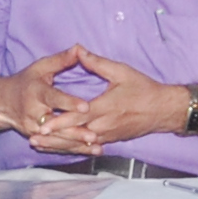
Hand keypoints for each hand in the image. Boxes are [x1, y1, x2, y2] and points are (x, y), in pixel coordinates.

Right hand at [0, 48, 92, 148]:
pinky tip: (90, 151)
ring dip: (77, 144)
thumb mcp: (41, 67)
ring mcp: (33, 129)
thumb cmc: (25, 82)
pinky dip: (73, 150)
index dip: (69, 103)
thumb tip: (79, 48)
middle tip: (94, 134)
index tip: (85, 106)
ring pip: (58, 139)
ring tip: (97, 146)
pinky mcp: (36, 138)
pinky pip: (56, 146)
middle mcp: (33, 113)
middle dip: (75, 131)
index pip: (54, 98)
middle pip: (56, 124)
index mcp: (36, 93)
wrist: (1, 103)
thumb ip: (61, 60)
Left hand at [41, 45, 190, 153]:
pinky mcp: (111, 140)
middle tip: (34, 139)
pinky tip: (61, 148)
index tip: (42, 126)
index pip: (76, 118)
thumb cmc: (144, 89)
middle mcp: (104, 126)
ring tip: (41, 145)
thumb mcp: (121, 71)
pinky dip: (74, 147)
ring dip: (60, 145)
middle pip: (74, 135)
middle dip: (53, 138)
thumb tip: (78, 50)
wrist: (163, 110)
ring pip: (79, 143)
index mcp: (104, 108)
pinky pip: (89, 146)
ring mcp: (107, 135)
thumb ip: (97, 63)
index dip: (58, 123)